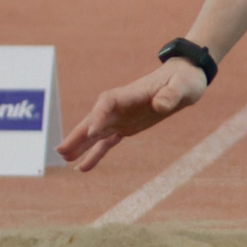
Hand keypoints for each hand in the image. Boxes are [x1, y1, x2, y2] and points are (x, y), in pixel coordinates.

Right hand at [59, 58, 206, 172]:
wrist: (185, 78)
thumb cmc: (185, 79)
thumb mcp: (183, 86)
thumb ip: (171, 95)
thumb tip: (160, 106)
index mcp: (130, 93)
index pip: (107, 104)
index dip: (99, 116)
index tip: (93, 132)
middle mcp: (120, 105)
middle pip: (93, 119)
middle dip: (78, 134)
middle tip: (60, 150)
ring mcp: (121, 116)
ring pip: (95, 133)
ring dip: (80, 145)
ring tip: (63, 158)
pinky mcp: (127, 126)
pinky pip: (107, 142)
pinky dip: (95, 154)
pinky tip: (82, 168)